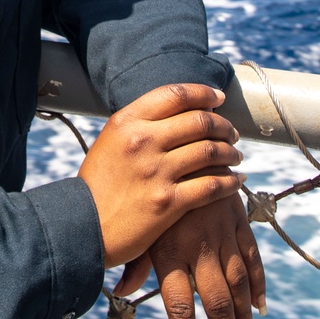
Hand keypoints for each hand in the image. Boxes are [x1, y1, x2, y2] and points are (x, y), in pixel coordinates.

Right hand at [77, 84, 244, 268]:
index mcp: (126, 121)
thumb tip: (178, 112)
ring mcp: (156, 172)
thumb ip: (139, 125)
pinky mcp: (168, 202)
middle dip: (223, 126)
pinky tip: (236, 181)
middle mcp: (142, 141)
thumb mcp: (110, 142)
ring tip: (235, 156)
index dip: (203, 93)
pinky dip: (230, 182)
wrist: (83, 225)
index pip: (174, 94)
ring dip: (230, 152)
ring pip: (210, 151)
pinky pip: (212, 186)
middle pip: (199, 121)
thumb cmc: (99, 184)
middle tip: (231, 133)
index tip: (218, 99)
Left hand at [114, 195, 265, 318]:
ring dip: (243, 315)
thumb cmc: (148, 183)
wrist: (179, 141)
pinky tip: (260, 305)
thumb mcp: (139, 220)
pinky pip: (251, 256)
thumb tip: (118, 291)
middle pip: (215, 299)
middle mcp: (197, 243)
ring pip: (237, 282)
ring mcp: (221, 232)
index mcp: (169, 247)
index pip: (178, 302)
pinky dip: (258, 283)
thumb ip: (134, 259)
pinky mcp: (237, 218)